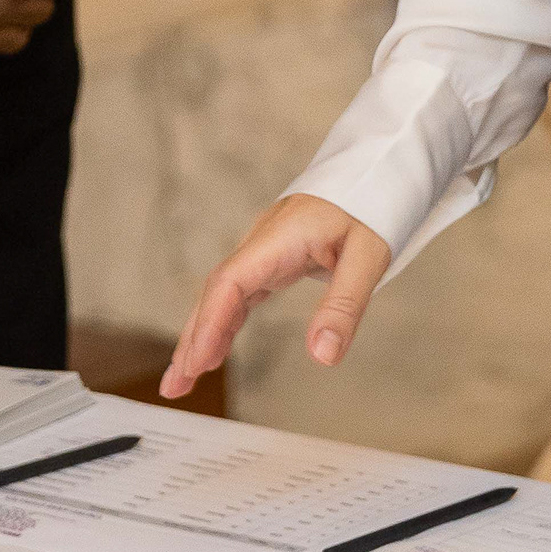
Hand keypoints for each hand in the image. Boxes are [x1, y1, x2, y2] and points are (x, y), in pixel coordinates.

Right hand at [161, 196, 391, 397]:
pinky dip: (224, 322)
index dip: (209, 324)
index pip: (230, 283)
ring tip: (185, 376)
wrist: (377, 167)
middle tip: (173, 384)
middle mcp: (263, 243)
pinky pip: (240, 293)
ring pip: (222, 295)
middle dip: (192, 339)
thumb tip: (322, 355)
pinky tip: (216, 348)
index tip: (196, 362)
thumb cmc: (373, 203)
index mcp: (278, 238)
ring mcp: (265, 250)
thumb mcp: (370, 256)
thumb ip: (344, 306)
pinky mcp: (274, 258)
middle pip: (216, 292)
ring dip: (201, 334)